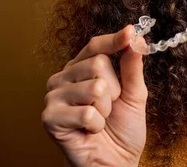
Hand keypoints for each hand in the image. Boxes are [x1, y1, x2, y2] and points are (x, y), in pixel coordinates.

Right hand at [42, 25, 147, 166]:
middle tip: (110, 107)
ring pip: (95, 88)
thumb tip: (137, 40)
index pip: (96, 46)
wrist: (114, 161)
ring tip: (100, 120)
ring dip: (106, 110)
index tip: (130, 32)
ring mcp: (54, 96)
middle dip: (115, 90)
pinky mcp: (49, 118)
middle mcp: (64, 78)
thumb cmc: (122, 128)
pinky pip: (87, 112)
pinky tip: (90, 130)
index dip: (114, 40)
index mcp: (82, 68)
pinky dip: (96, 124)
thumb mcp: (135, 94)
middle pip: (98, 64)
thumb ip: (133, 67)